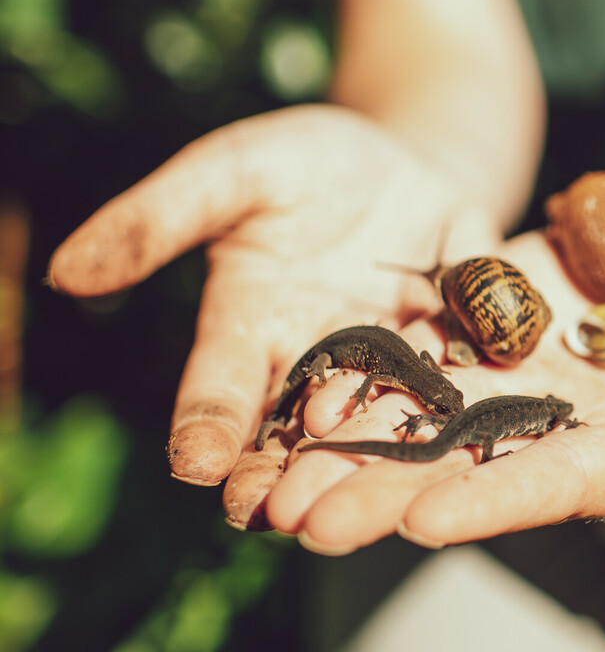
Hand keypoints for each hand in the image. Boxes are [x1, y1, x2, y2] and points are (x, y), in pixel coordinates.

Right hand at [47, 104, 501, 500]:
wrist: (401, 156)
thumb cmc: (302, 163)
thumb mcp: (235, 170)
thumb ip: (164, 216)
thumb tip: (67, 271)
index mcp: (252, 325)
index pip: (220, 387)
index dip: (207, 423)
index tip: (196, 463)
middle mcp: (321, 356)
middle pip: (300, 424)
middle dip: (291, 467)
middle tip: (280, 514)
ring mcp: (393, 353)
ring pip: (382, 412)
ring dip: (377, 452)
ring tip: (369, 495)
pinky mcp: (458, 335)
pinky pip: (464, 362)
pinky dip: (466, 386)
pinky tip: (470, 416)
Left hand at [261, 231, 604, 552]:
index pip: (553, 485)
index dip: (491, 500)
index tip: (420, 516)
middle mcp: (549, 437)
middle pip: (460, 471)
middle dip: (382, 494)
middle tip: (300, 519)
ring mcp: (503, 396)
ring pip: (413, 427)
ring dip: (341, 451)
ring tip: (264, 475)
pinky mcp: (471, 345)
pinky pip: (404, 362)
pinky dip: (348, 380)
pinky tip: (284, 391)